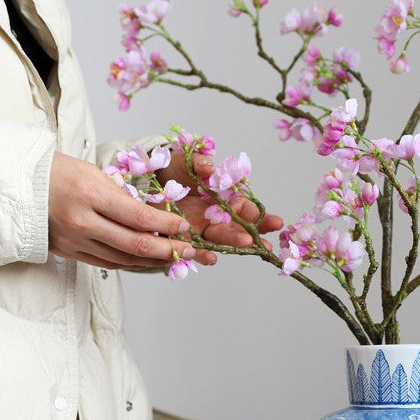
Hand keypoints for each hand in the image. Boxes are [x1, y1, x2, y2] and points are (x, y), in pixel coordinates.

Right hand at [49, 152, 191, 269]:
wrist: (21, 187)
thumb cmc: (59, 173)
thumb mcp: (94, 173)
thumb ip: (123, 196)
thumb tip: (154, 215)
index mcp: (90, 196)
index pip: (139, 217)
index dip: (166, 225)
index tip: (183, 227)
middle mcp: (83, 222)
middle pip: (135, 245)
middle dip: (167, 249)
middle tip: (189, 251)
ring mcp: (76, 241)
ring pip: (124, 259)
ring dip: (153, 260)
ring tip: (174, 257)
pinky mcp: (71, 253)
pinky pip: (108, 264)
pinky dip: (132, 263)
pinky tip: (148, 260)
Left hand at [156, 151, 282, 263]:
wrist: (149, 182)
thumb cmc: (176, 170)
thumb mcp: (187, 161)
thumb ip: (200, 164)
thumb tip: (209, 168)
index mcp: (224, 198)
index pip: (245, 209)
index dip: (257, 215)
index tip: (270, 220)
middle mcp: (217, 217)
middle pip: (239, 228)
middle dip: (254, 235)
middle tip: (266, 242)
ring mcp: (202, 230)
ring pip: (222, 240)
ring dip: (235, 243)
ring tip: (247, 245)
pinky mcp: (184, 238)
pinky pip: (195, 250)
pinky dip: (203, 255)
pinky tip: (211, 258)